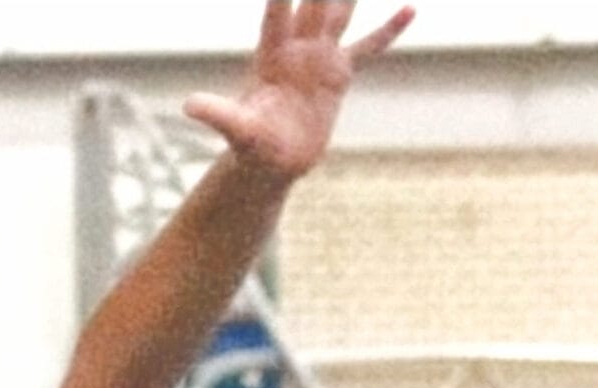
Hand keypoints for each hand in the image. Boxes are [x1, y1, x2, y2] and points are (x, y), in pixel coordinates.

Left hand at [183, 1, 412, 180]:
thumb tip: (188, 106)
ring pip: (339, 11)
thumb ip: (218, 114)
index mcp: (273, 55)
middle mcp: (298, 48)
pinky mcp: (339, 74)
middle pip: (313, 0)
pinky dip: (388, 31)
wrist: (272, 162)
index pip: (278, 13)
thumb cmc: (251, 146)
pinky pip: (369, 47)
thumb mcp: (237, 131)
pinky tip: (409, 9)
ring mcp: (320, 57)